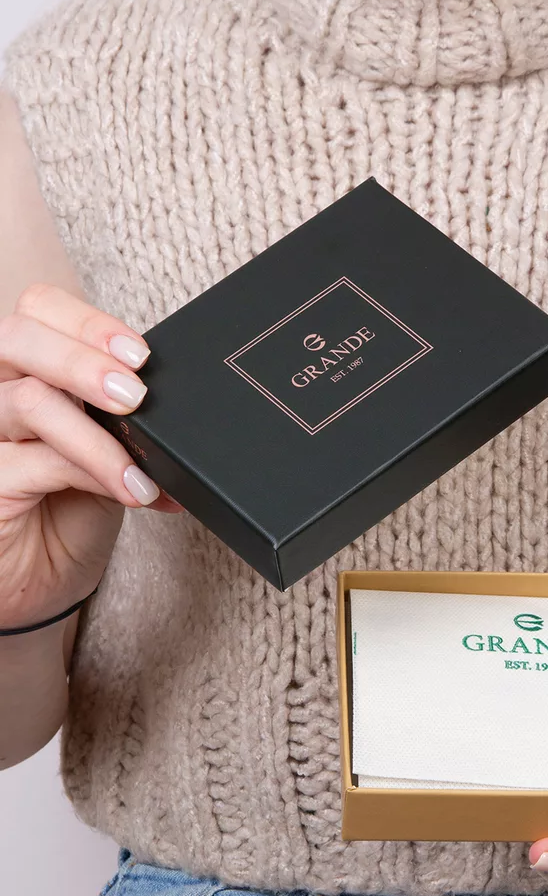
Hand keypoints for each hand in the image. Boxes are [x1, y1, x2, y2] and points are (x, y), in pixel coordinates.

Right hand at [0, 283, 181, 629]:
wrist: (40, 584)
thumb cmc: (67, 513)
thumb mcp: (106, 455)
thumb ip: (122, 421)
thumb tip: (181, 408)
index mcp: (22, 370)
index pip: (38, 311)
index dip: (87, 323)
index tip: (140, 354)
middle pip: (18, 336)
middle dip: (84, 357)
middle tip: (135, 394)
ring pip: (31, 400)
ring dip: (101, 433)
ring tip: (144, 463)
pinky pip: (38, 460)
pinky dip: (96, 471)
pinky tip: (132, 491)